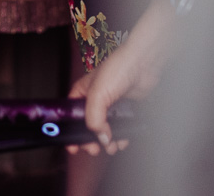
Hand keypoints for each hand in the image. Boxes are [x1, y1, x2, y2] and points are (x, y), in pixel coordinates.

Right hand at [67, 0, 175, 155]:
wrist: (143, 64)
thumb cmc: (117, 69)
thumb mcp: (97, 95)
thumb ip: (94, 119)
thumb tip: (100, 138)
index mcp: (81, 94)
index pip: (70, 117)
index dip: (70, 132)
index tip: (72, 146)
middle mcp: (94, 100)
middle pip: (87, 127)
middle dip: (90, 140)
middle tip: (93, 149)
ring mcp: (110, 106)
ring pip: (104, 130)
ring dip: (107, 142)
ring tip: (111, 147)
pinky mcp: (125, 110)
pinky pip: (120, 128)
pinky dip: (120, 137)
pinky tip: (122, 140)